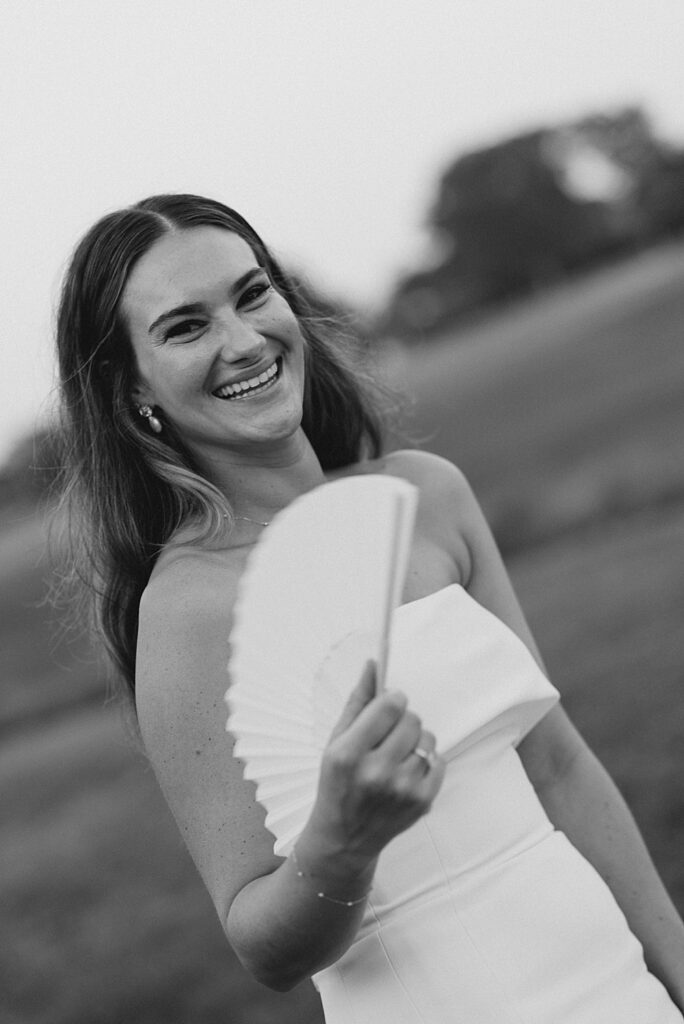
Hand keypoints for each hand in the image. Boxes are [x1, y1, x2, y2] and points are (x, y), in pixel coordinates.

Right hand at [302, 661, 444, 871]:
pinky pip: (438, 761)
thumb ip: (357, 701)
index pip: (390, 705)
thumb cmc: (337, 783)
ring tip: (396, 755)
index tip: (388, 705)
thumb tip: (374, 663)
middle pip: (412, 719)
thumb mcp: (335, 741)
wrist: (344, 838)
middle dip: (402, 720)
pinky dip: (425, 762)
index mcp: (349, 754)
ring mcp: (402, 790)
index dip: (392, 700)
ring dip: (415, 741)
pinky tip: (405, 772)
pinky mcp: (422, 802)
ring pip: (427, 739)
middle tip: (388, 735)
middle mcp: (376, 773)